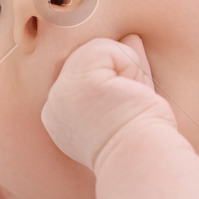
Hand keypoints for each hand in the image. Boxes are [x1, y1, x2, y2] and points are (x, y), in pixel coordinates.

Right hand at [40, 34, 176, 171]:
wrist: (142, 161)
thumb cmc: (144, 142)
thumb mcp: (130, 101)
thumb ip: (124, 70)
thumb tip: (129, 37)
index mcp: (61, 117)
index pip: (88, 76)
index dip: (115, 84)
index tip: (125, 114)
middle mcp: (54, 105)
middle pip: (91, 60)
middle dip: (121, 75)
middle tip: (131, 107)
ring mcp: (62, 90)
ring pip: (99, 50)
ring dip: (127, 71)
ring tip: (131, 101)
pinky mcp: (78, 79)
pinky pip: (109, 48)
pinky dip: (131, 66)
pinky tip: (130, 93)